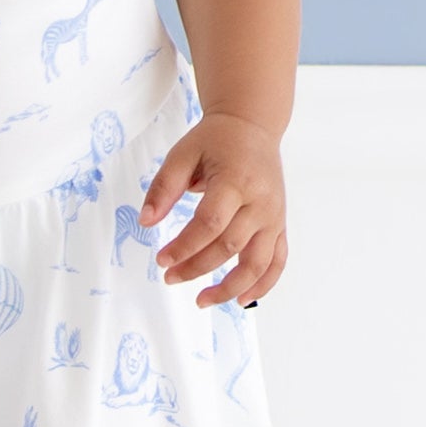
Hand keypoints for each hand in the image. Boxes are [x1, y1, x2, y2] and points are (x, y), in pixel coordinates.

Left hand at [139, 113, 287, 309]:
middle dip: (197, 268)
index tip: (162, 260)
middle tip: (169, 277)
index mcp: (236, 182)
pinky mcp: (280, 224)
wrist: (252, 126)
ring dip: (230, 288)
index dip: (184, 247)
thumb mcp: (182, 154)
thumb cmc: (215, 140)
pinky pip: (277, 262)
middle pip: (229, 246)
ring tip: (202, 300)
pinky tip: (241, 299)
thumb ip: (163, 187)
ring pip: (257, 263)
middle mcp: (260, 202)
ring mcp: (274, 216)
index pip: (209, 224)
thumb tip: (146, 222)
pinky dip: (263, 285)